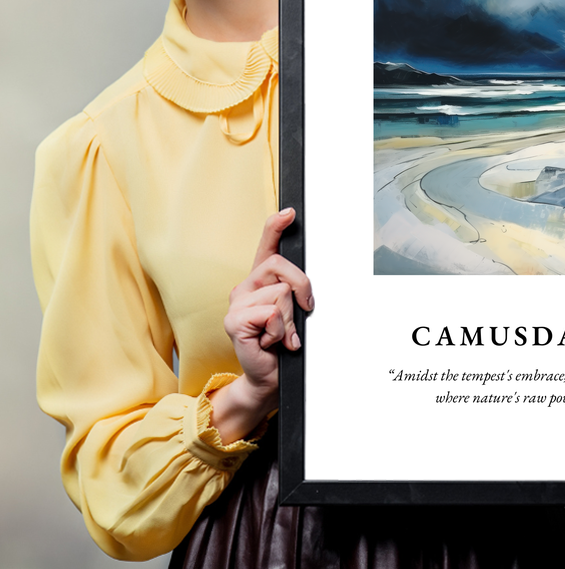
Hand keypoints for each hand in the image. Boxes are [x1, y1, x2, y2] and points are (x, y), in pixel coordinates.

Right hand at [209, 208, 313, 442]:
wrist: (269, 378)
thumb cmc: (283, 345)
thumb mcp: (294, 313)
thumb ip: (295, 293)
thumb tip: (306, 285)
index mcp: (260, 282)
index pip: (266, 246)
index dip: (276, 227)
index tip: (290, 213)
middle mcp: (245, 287)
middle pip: (281, 266)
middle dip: (302, 288)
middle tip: (303, 312)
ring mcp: (237, 303)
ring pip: (281, 293)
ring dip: (290, 319)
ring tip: (281, 335)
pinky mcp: (234, 321)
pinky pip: (271, 313)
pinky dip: (280, 331)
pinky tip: (271, 342)